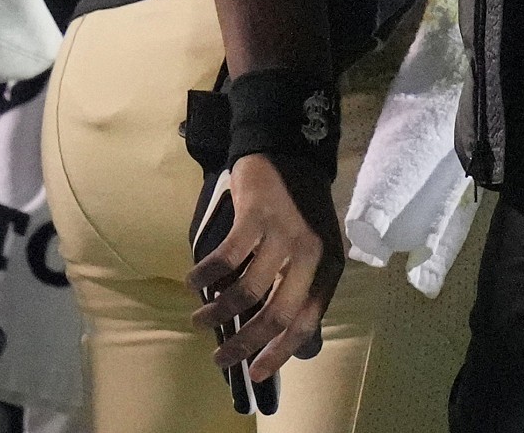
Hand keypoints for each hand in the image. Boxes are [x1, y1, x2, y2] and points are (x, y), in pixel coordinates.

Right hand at [187, 152, 343, 385]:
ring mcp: (284, 233)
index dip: (279, 353)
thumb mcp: (314, 248)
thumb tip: (277, 338)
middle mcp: (311, 253)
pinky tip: (195, 283)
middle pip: (276, 314)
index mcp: (329, 267)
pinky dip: (206, 277)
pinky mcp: (257, 214)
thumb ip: (301, 286)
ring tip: (200, 319)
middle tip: (220, 357)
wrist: (288, 150)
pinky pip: (226, 258)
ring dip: (218, 312)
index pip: (306, 323)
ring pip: (247, 291)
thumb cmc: (299, 207)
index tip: (255, 375)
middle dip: (245, 343)